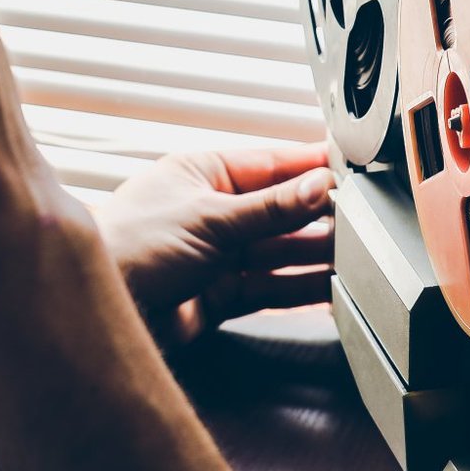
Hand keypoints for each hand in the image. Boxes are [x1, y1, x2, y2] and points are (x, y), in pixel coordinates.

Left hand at [96, 144, 335, 346]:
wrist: (105, 306)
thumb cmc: (133, 246)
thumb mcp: (210, 218)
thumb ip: (270, 208)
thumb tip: (319, 185)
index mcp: (202, 173)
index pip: (269, 164)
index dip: (310, 168)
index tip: (351, 170)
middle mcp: (211, 210)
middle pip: (278, 211)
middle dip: (319, 216)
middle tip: (364, 218)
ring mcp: (217, 253)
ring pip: (278, 251)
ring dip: (315, 254)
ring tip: (358, 255)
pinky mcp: (219, 293)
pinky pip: (269, 286)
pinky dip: (298, 286)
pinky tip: (329, 286)